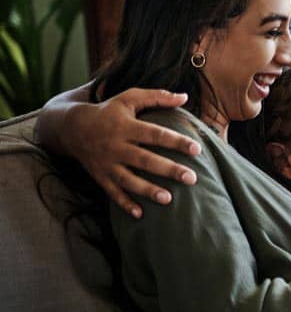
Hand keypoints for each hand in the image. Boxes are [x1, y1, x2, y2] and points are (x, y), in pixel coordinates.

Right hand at [69, 89, 199, 217]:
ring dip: (147, 190)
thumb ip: (157, 97)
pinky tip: (140, 214)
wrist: (72, 127)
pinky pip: (112, 193)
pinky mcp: (100, 176)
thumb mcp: (129, 98)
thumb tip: (185, 96)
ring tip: (169, 199)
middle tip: (192, 178)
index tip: (197, 149)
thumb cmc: (109, 111)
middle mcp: (116, 146)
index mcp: (126, 126)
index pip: (155, 134)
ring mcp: (107, 163)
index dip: (176, 141)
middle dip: (169, 170)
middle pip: (145, 160)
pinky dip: (124, 204)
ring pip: (128, 180)